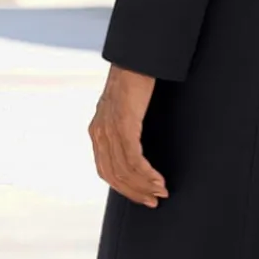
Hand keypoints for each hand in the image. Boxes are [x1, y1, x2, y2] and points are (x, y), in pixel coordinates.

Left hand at [89, 64, 168, 206]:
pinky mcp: (123, 123)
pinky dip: (146, 172)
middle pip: (113, 175)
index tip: (144, 197)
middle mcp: (99, 132)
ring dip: (144, 184)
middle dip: (135, 192)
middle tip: (155, 201)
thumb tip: (137, 148)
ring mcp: (109, 128)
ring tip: (161, 191)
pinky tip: (158, 178)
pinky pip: (132, 157)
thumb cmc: (135, 81)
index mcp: (97, 131)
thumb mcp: (125, 109)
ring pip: (124, 169)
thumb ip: (125, 128)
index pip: (106, 171)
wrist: (136, 57)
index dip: (124, 188)